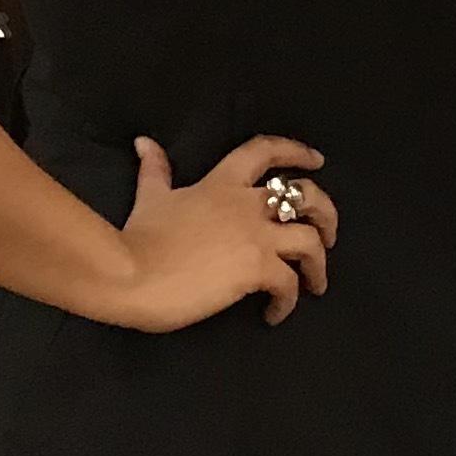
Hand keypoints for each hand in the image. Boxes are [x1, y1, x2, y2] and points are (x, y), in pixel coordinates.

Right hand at [112, 133, 333, 331]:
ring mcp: (255, 236)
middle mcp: (245, 205)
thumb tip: (144, 142)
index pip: (266, 152)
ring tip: (315, 283)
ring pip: (311, 241)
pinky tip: (275, 313)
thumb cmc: (136, 239)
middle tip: (328, 234)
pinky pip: (290, 284)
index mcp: (221, 184)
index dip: (296, 151)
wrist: (127, 274)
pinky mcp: (256, 268)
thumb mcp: (151, 198)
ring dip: (319, 264)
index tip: (317, 159)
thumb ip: (155, 170)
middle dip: (326, 213)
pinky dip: (290, 301)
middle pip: (306, 195)